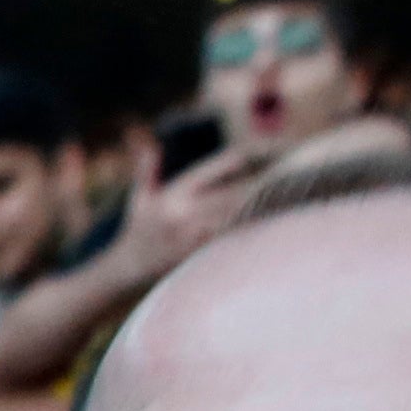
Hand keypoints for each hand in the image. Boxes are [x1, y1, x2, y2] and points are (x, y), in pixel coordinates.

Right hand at [116, 139, 266, 278]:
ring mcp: (192, 234)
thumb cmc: (137, 227)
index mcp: (173, 194)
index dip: (231, 162)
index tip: (251, 154)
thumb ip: (146, 171)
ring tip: (280, 196)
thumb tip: (148, 147)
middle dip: (254, 184)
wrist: (128, 264)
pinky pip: (228, 239)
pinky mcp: (198, 252)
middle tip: (282, 174)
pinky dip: (245, 230)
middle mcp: (184, 213)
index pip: (207, 171)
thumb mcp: (139, 197)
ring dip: (255, 207)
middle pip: (228, 194)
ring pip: (232, 217)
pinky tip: (263, 223)